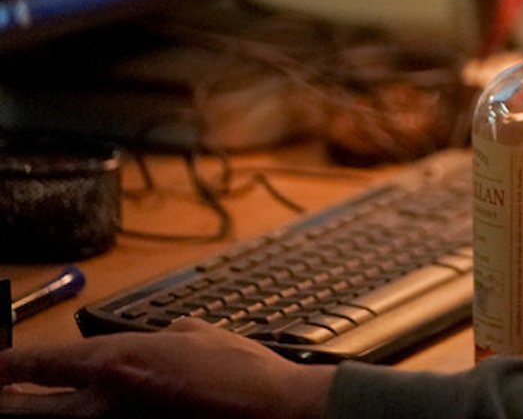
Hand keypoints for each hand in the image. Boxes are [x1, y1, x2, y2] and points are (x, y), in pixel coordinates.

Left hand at [0, 319, 333, 417]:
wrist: (272, 414)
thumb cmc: (241, 374)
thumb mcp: (198, 336)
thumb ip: (162, 336)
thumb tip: (152, 340)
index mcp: (115, 363)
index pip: (34, 364)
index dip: (6, 366)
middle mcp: (101, 405)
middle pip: (23, 410)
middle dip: (8, 400)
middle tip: (5, 392)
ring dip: (49, 413)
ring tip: (39, 404)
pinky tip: (103, 416)